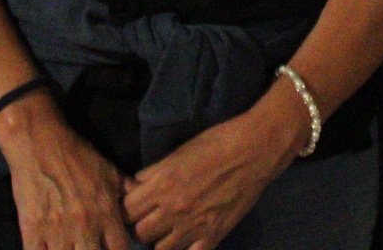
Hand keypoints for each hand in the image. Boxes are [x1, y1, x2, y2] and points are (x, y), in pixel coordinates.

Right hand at [0, 98, 132, 249]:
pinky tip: (50, 249)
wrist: (40, 143)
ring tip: (71, 248)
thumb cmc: (78, 156)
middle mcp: (84, 226)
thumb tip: (143, 209)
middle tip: (89, 247)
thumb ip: (129, 193)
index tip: (111, 249)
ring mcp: (57, 231)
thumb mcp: (111, 172)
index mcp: (106, 212)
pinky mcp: (32, 231)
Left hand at [124, 88, 298, 249]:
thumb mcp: (178, 152)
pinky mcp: (215, 235)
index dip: (129, 209)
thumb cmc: (216, 144)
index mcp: (162, 186)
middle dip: (142, 225)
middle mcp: (175, 210)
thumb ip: (153, 172)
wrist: (254, 150)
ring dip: (162, 240)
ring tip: (170, 229)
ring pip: (162, 249)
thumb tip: (134, 185)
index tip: (135, 206)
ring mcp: (195, 226)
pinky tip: (189, 241)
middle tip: (151, 217)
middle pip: (141, 233)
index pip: (127, 211)